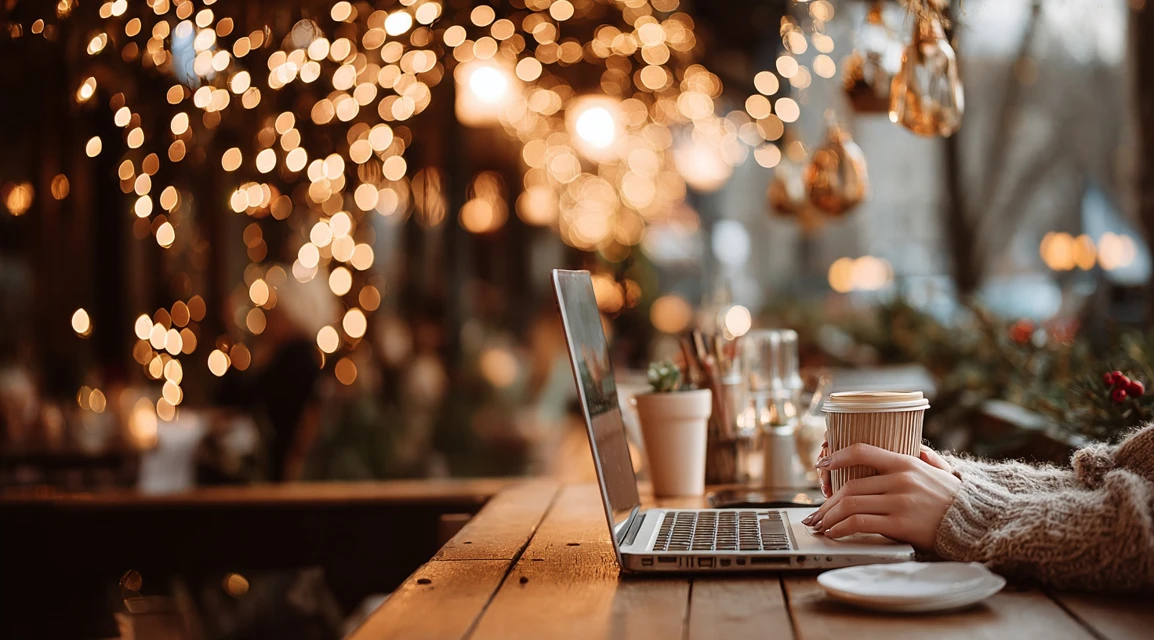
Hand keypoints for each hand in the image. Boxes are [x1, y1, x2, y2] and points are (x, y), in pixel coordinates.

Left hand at [804, 443, 960, 549]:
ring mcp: (900, 502)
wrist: (977, 523)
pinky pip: (860, 524)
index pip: (861, 451)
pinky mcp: (900, 524)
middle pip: (850, 487)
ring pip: (851, 505)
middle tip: (817, 513)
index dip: (836, 457)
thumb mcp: (938, 470)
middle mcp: (900, 479)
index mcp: (905, 462)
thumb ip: (921, 457)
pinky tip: (835, 533)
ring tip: (821, 525)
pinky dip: (842, 528)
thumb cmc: (955, 498)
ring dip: (829, 517)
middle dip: (827, 503)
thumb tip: (915, 445)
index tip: (821, 465)